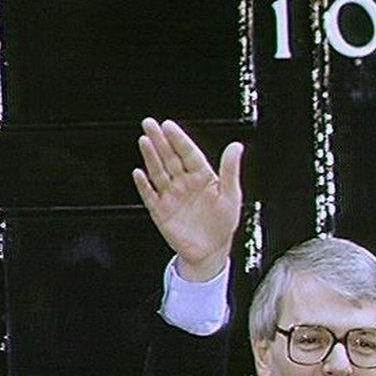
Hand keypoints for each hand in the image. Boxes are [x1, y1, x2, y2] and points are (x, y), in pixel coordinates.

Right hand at [132, 118, 243, 281]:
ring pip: (158, 172)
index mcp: (202, 177)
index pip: (189, 153)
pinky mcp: (161, 211)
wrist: (211, 251)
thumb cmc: (223, 224)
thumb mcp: (231, 195)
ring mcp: (171, 196)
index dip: (179, 139)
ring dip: (151, 157)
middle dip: (160, 140)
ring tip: (144, 141)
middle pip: (170, 158)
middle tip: (150, 124)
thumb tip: (236, 146)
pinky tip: (139, 173)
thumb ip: (230, 170)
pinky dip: (144, 185)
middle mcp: (184, 183)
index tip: (169, 126)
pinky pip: (150, 195)